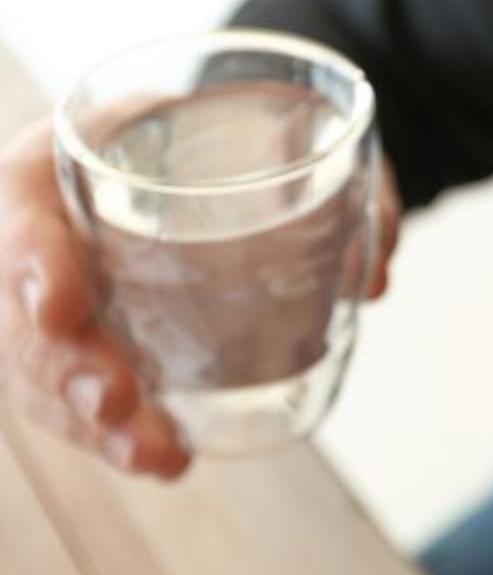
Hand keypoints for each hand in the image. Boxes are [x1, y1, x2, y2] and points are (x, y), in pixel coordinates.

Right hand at [0, 118, 400, 477]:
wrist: (204, 137)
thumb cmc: (223, 122)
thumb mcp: (268, 116)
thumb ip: (327, 175)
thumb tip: (376, 274)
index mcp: (64, 164)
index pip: (23, 213)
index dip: (34, 261)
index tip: (64, 306)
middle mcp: (52, 236)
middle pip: (28, 314)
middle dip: (67, 368)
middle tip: (117, 402)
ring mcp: (67, 294)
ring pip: (50, 371)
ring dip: (96, 424)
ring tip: (159, 457)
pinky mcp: (99, 335)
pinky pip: (85, 392)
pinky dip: (117, 432)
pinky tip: (168, 458)